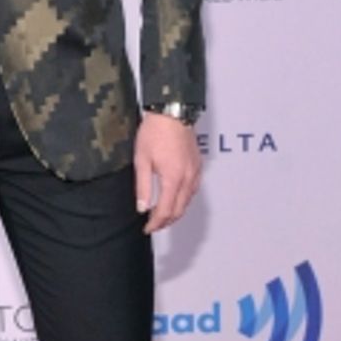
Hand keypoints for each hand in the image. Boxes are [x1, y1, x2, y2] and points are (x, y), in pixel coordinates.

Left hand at [134, 112, 201, 232]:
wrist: (172, 112)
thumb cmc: (155, 132)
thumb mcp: (142, 160)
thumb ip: (142, 186)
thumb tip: (142, 208)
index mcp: (173, 178)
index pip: (165, 211)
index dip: (156, 223)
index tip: (146, 228)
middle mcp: (188, 178)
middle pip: (179, 210)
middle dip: (165, 222)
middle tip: (152, 225)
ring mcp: (195, 172)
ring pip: (187, 202)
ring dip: (175, 212)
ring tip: (161, 215)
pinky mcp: (198, 166)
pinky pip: (192, 190)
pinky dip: (183, 200)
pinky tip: (174, 199)